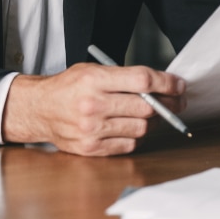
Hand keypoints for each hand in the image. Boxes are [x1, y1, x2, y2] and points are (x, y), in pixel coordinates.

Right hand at [1, 63, 185, 155]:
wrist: (39, 109)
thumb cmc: (69, 87)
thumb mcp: (93, 70)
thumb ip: (124, 76)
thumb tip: (162, 84)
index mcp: (94, 80)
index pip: (142, 80)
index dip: (167, 83)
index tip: (179, 85)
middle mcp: (93, 105)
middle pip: (146, 107)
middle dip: (168, 104)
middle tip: (176, 102)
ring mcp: (91, 129)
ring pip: (141, 128)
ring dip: (154, 122)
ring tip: (153, 115)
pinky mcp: (91, 148)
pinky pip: (129, 144)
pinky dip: (137, 136)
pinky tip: (134, 127)